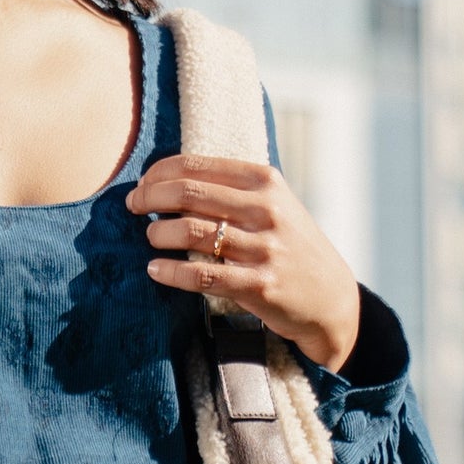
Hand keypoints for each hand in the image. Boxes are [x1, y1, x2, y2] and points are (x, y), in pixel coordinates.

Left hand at [125, 155, 361, 371]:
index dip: (159, 173)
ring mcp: (263, 248)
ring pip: (190, 232)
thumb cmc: (290, 245)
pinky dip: (170, 271)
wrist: (330, 297)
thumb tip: (168, 178)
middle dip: (150, 197)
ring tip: (150, 238)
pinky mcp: (258, 285)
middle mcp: (266, 210)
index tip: (142, 183)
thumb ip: (231, 189)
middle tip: (133, 206)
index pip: (197, 166)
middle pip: (188, 193)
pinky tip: (155, 270)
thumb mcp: (273, 204)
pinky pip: (201, 274)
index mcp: (266, 182)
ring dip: (158, 234)